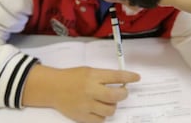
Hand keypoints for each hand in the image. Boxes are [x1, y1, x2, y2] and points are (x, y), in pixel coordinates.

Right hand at [23, 65, 139, 122]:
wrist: (53, 88)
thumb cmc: (73, 77)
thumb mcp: (89, 71)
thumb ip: (104, 76)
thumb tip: (122, 81)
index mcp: (93, 76)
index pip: (116, 76)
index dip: (129, 77)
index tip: (137, 77)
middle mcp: (91, 90)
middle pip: (116, 95)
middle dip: (123, 94)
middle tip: (122, 92)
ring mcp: (87, 105)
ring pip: (110, 109)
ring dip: (113, 105)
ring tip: (108, 101)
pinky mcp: (82, 117)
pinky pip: (101, 120)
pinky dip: (103, 115)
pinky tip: (99, 109)